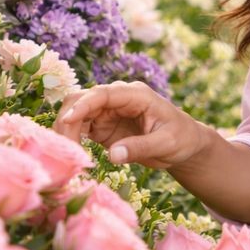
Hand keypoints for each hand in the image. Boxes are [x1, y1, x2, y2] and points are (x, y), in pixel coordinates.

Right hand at [53, 81, 208, 169]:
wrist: (185, 145)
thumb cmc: (181, 138)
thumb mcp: (166, 143)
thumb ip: (141, 147)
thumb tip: (112, 155)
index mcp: (135, 95)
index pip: (103, 94)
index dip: (83, 105)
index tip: (67, 120)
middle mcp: (118, 99)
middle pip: (81, 100)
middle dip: (68, 119)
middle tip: (64, 148)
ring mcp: (107, 112)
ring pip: (75, 114)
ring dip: (66, 131)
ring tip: (66, 156)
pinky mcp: (102, 127)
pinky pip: (79, 128)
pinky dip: (71, 139)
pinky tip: (70, 155)